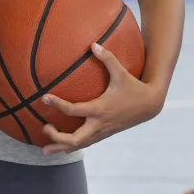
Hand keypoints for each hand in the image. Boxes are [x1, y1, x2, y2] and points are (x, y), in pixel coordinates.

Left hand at [37, 41, 163, 154]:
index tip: (44, 98)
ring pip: (79, 146)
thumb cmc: (133, 87)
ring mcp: (102, 132)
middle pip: (74, 139)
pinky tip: (61, 146)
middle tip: (44, 128)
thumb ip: (107, 58)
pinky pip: (86, 144)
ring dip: (61, 147)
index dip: (58, 104)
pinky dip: (72, 146)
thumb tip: (93, 45)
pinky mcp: (104, 134)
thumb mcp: (121, 72)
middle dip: (57, 138)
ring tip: (45, 148)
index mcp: (100, 109)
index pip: (74, 110)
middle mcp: (99, 124)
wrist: (149, 106)